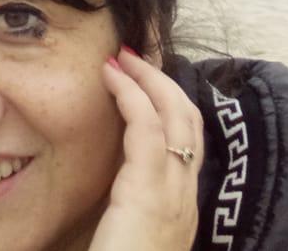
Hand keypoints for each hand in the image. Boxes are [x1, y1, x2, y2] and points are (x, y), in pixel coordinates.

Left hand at [88, 47, 202, 250]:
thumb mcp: (119, 232)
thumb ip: (119, 205)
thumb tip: (97, 176)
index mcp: (178, 207)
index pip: (187, 141)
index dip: (168, 102)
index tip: (139, 76)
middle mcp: (184, 199)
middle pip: (190, 121)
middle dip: (163, 80)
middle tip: (132, 55)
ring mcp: (173, 197)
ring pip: (176, 117)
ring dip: (149, 78)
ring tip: (121, 57)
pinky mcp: (148, 194)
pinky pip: (149, 131)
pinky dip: (132, 95)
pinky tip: (112, 78)